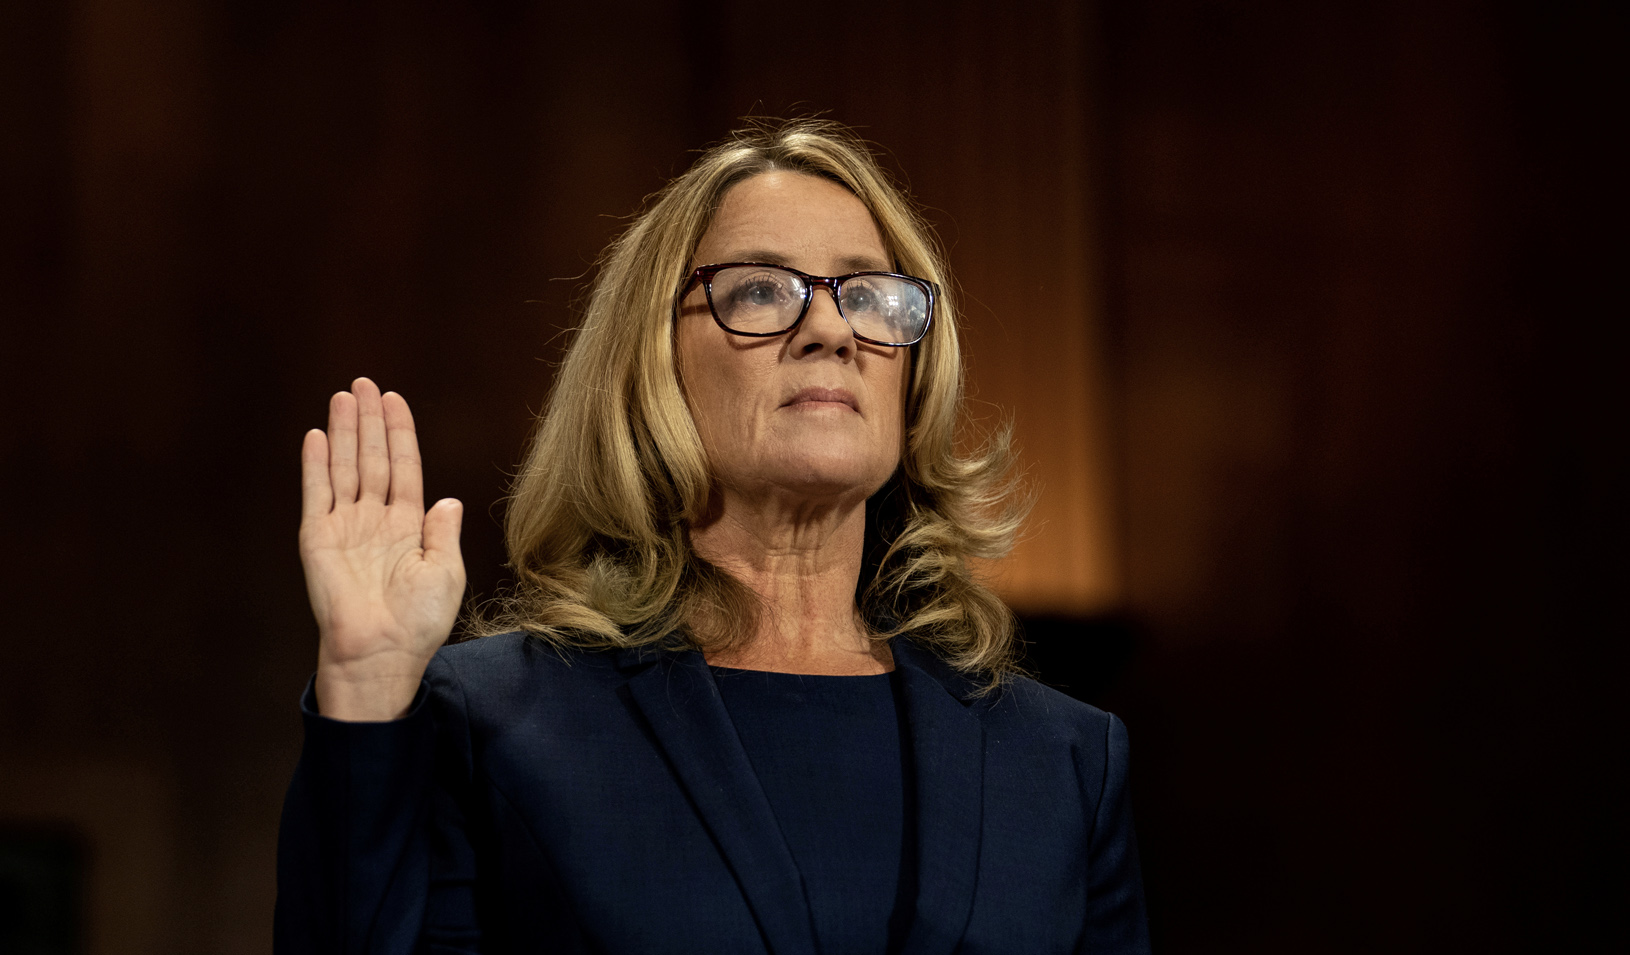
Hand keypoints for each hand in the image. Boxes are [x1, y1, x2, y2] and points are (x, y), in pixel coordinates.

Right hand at [300, 378, 465, 720]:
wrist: (381, 651)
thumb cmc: (418, 621)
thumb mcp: (446, 572)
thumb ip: (443, 532)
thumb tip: (448, 500)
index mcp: (408, 527)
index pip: (404, 468)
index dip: (399, 434)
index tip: (394, 400)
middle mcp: (375, 521)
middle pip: (372, 459)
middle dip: (369, 422)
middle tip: (364, 383)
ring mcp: (345, 527)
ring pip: (344, 468)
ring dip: (343, 432)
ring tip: (343, 396)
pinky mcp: (317, 538)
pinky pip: (317, 493)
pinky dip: (316, 464)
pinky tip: (317, 435)